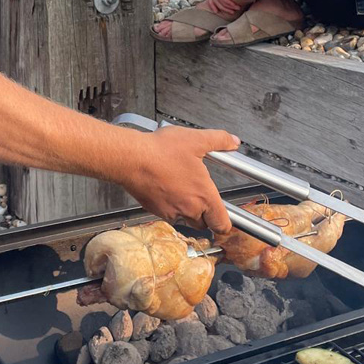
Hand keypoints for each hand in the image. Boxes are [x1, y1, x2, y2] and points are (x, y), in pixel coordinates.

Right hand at [122, 125, 240, 235]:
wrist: (131, 159)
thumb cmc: (161, 151)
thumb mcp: (196, 139)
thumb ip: (218, 140)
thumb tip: (232, 141)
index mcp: (203, 196)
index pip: (222, 224)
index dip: (225, 223)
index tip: (224, 218)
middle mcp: (188, 208)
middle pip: (203, 224)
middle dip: (205, 214)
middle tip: (201, 196)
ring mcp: (170, 211)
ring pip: (184, 219)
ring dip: (186, 210)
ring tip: (181, 187)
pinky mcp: (154, 209)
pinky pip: (167, 213)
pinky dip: (169, 204)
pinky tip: (165, 186)